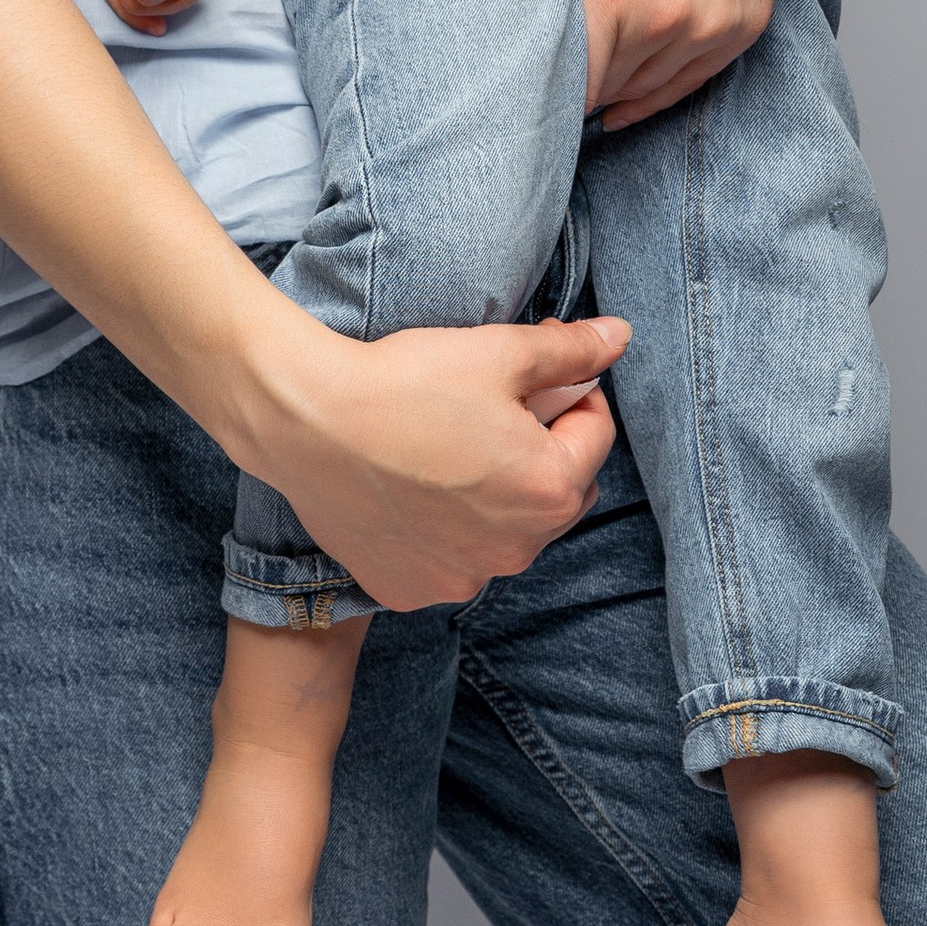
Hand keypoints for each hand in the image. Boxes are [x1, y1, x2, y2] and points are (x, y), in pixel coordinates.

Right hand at [236, 311, 631, 607]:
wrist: (306, 423)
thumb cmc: (405, 384)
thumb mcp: (499, 351)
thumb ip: (570, 350)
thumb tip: (620, 336)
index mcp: (550, 491)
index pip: (595, 434)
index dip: (573, 392)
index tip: (539, 373)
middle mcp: (516, 551)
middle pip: (556, 491)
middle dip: (542, 450)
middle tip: (495, 409)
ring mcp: (461, 578)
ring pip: (504, 531)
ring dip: (496, 496)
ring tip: (449, 449)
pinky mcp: (411, 589)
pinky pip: (449, 559)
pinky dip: (443, 531)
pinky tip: (412, 489)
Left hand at [413, 0, 833, 129]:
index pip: (562, 76)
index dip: (532, 85)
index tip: (508, 79)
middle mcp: (662, 17)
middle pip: (600, 90)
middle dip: (567, 86)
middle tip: (532, 83)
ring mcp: (708, 24)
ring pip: (645, 91)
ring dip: (612, 89)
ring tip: (575, 88)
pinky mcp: (745, 22)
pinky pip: (692, 81)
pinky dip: (658, 89)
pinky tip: (627, 95)